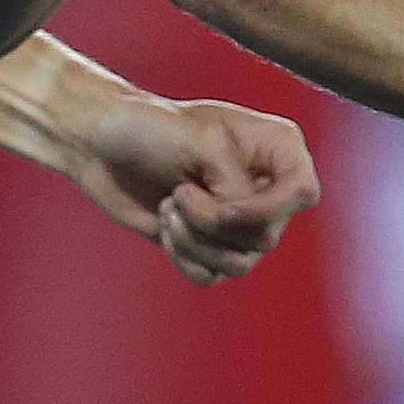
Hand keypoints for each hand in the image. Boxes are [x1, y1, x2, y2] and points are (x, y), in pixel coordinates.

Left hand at [68, 91, 321, 282]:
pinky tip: (164, 227)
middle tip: (178, 194)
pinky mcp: (207, 245)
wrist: (100, 142)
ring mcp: (237, 219)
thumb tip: (239, 227)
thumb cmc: (150, 127)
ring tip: (168, 209)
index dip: (269, 210)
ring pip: (240, 263)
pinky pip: (212, 276)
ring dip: (195, 243)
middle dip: (212, 223)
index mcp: (275, 148)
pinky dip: (183, 258)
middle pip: (265, 236)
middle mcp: (264, 187)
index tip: (225, 207)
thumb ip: (234, 185)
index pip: (303, 193)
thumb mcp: (199, 143)